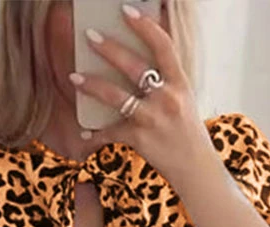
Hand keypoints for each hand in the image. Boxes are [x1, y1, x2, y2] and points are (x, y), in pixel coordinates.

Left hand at [70, 2, 211, 180]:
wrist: (195, 168)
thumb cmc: (188, 133)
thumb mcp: (185, 100)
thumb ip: (166, 81)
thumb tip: (142, 66)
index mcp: (179, 83)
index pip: (163, 46)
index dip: (144, 26)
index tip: (126, 11)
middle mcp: (166, 97)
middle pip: (133, 66)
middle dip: (109, 49)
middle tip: (90, 36)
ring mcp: (152, 118)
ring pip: (115, 96)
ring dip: (92, 85)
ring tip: (74, 77)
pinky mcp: (139, 138)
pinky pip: (111, 132)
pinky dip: (96, 134)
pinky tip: (85, 133)